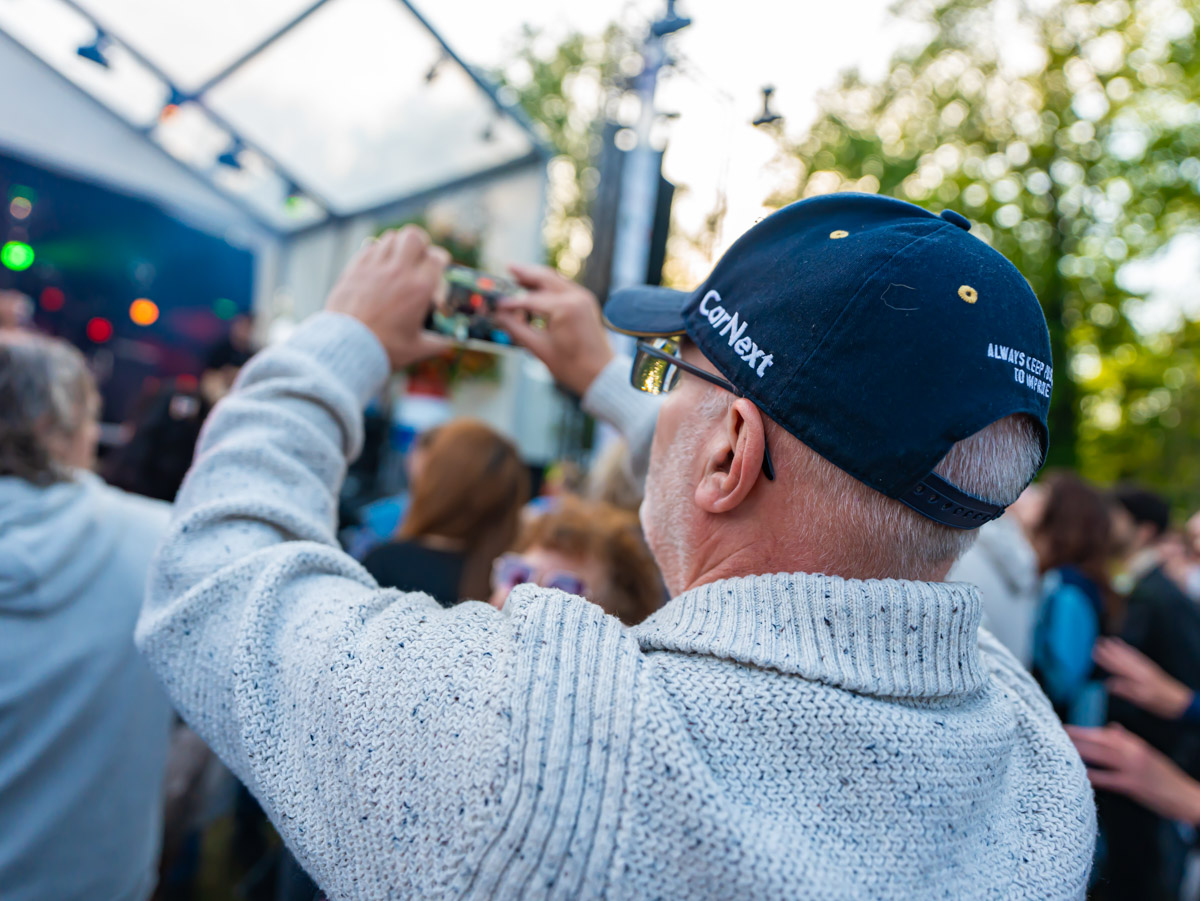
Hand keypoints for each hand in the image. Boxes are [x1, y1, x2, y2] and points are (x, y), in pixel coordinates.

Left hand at [325, 226, 450, 370]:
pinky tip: (378, 266)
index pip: (437, 257)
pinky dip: (377, 252)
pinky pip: (369, 248)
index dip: (440, 260)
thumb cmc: (384, 350)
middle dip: (420, 242)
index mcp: (419, 288)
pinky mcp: (354, 270)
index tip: (439, 266)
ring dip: (398, 246)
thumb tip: (449, 344)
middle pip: (413, 236)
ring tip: (398, 260)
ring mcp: (374, 268)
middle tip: (419, 254)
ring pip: (390, 238)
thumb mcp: (417, 349)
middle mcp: (399, 272)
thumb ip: (437, 344)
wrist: (347, 348)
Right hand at [491, 263, 613, 395]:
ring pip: (555, 280)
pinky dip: (549, 286)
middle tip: (508, 267)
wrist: (600, 374)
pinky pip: (564, 287)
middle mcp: (576, 297)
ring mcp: (583, 298)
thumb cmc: (572, 366)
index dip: (511, 301)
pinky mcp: (586, 302)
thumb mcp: (539, 348)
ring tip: (519, 274)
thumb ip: (516, 328)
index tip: (496, 304)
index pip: (530, 299)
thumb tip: (498, 316)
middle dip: (525, 273)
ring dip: (537, 277)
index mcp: (565, 308)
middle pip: (545, 278)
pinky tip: (536, 289)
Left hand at [1067, 724, 1199, 823]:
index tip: (1061, 726)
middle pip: (1097, 741)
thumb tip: (1112, 727)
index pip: (1102, 733)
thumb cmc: (1164, 776)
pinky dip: (1091, 776)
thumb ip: (1127, 740)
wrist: (1186, 796)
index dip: (1081, 730)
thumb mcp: (1146, 753)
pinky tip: (1076, 775)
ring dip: (1077, 752)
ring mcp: (1132, 767)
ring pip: (1099, 756)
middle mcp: (1131, 751)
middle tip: (1050, 734)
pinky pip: (1107, 779)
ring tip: (1056, 749)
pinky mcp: (1133, 785)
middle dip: (1073, 738)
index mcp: (1133, 743)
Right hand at [1094, 637, 1192, 719]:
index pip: (1117, 666)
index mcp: (1137, 677)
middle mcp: (1140, 669)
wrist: (1181, 702)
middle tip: (1098, 641)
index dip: (1105, 659)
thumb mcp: (1142, 700)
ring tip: (1109, 639)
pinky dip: (1130, 650)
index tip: (1094, 652)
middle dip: (1109, 650)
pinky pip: (1138, 656)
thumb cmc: (1161, 703)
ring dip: (1119, 647)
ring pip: (1129, 655)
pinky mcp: (1151, 668)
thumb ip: (1126, 690)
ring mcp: (1146, 667)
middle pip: (1122, 658)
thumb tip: (1108, 684)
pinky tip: (1126, 647)